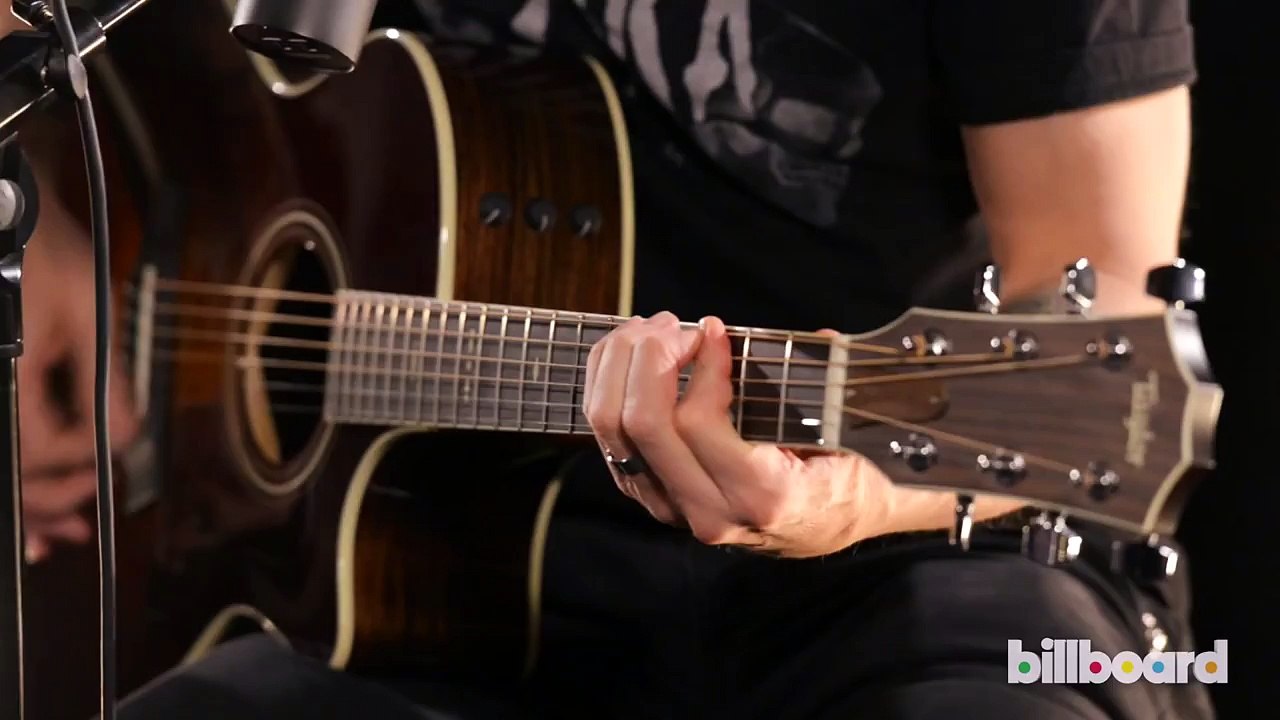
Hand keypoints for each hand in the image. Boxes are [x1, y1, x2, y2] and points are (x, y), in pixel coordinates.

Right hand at [17, 193, 137, 562]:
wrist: (0, 211)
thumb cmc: (44, 250)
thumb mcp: (91, 310)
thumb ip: (107, 380)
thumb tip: (125, 443)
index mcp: (10, 373)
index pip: (44, 449)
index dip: (83, 463)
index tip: (109, 460)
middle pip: (10, 474)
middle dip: (47, 502)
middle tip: (82, 521)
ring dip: (24, 504)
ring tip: (54, 535)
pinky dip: (13, 477)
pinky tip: (27, 515)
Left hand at [582, 312, 894, 557]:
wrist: (828, 527)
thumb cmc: (841, 474)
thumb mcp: (842, 434)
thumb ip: (819, 385)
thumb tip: (812, 335)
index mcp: (760, 496)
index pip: (697, 420)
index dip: (700, 362)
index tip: (716, 329)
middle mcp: (708, 511)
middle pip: (641, 424)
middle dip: (646, 356)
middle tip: (673, 323)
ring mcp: (674, 508)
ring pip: (612, 430)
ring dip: (619, 365)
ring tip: (649, 330)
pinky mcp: (652, 496)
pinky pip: (611, 437)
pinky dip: (610, 385)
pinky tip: (632, 354)